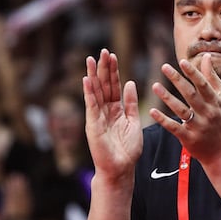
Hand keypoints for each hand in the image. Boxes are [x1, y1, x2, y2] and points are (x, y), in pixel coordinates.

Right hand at [83, 49, 142, 182]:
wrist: (121, 168)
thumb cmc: (127, 149)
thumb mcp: (133, 121)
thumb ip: (130, 103)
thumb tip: (130, 83)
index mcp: (116, 110)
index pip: (114, 86)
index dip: (113, 71)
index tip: (112, 55)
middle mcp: (104, 111)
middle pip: (103, 85)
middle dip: (103, 68)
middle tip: (103, 50)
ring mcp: (97, 117)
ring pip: (95, 92)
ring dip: (93, 75)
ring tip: (91, 59)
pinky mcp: (92, 125)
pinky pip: (91, 106)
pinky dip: (89, 93)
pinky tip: (87, 80)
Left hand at [150, 54, 220, 164]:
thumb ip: (212, 77)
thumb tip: (206, 56)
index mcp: (216, 102)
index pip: (204, 85)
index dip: (193, 73)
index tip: (182, 61)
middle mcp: (208, 113)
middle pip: (191, 94)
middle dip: (177, 80)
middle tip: (164, 66)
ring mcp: (198, 126)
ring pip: (181, 110)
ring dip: (167, 97)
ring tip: (154, 86)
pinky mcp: (189, 138)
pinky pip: (174, 127)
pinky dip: (163, 120)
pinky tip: (152, 111)